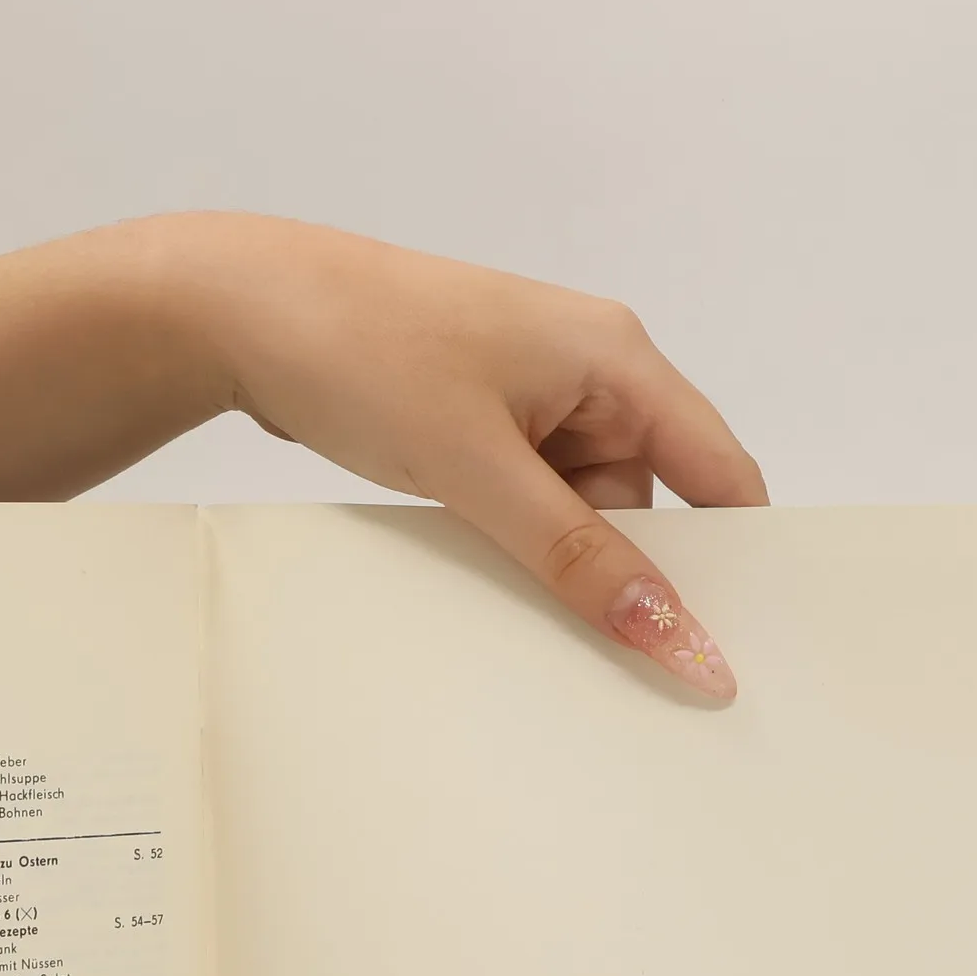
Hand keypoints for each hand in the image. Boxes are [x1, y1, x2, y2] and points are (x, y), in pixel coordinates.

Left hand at [185, 216, 767, 698]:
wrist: (241, 312)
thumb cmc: (364, 353)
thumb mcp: (479, 468)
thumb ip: (576, 554)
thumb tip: (670, 631)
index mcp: (617, 359)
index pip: (720, 472)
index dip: (736, 560)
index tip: (728, 648)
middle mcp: (586, 372)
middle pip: (645, 500)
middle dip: (625, 571)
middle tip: (613, 663)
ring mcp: (524, 398)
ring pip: (574, 508)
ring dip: (553, 560)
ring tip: (520, 612)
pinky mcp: (472, 422)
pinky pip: (519, 500)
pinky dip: (507, 540)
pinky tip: (479, 575)